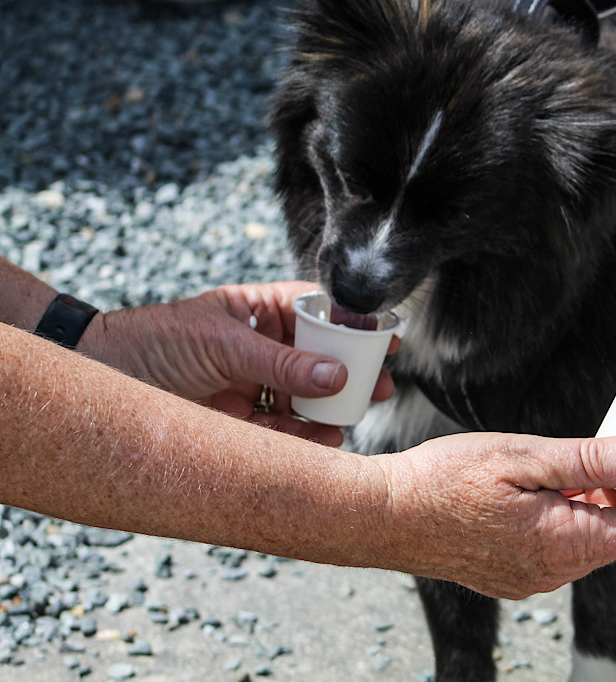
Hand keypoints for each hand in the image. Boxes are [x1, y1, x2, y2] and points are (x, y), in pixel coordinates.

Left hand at [79, 282, 397, 444]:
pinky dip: (306, 438)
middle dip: (351, 372)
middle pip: (318, 358)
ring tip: (353, 414)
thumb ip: (281, 361)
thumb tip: (336, 375)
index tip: (384, 336)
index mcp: (256, 312)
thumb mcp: (221, 342)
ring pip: (304, 398)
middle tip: (382, 384)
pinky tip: (326, 437)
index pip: (315, 311)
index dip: (351, 324)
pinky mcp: (238, 424)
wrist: (96, 380)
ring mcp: (249, 386)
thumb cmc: (151, 342)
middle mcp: (258, 348)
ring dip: (331, 408)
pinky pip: (283, 432)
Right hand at [372, 432, 615, 598]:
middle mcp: (553, 572)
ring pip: (592, 540)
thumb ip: (590, 460)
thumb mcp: (523, 456)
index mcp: (562, 544)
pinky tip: (551, 484)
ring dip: (601, 502)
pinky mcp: (514, 573)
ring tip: (581, 460)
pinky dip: (572, 515)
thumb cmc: (442, 480)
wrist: (381, 514)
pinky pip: (563, 546)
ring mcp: (532, 577)